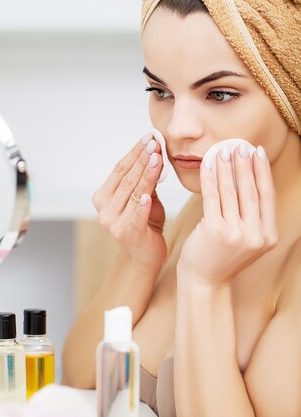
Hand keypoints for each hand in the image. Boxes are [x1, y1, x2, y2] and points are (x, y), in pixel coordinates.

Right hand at [92, 134, 166, 268]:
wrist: (144, 255)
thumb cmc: (145, 223)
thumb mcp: (145, 198)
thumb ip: (145, 181)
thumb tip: (154, 154)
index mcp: (102, 198)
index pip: (119, 170)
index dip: (134, 153)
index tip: (147, 138)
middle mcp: (103, 209)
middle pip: (126, 179)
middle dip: (141, 158)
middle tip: (154, 142)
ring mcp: (113, 222)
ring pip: (133, 193)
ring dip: (146, 174)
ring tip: (157, 157)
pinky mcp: (126, 234)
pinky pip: (137, 216)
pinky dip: (143, 206)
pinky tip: (148, 195)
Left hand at [178, 144, 277, 284]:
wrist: (204, 280)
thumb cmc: (220, 256)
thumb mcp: (246, 238)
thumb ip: (252, 216)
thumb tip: (249, 179)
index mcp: (268, 235)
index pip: (267, 196)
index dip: (262, 172)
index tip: (257, 152)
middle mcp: (256, 235)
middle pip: (250, 191)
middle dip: (245, 165)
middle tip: (240, 145)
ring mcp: (236, 234)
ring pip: (231, 192)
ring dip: (227, 168)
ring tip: (224, 150)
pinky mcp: (215, 231)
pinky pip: (212, 198)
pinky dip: (210, 179)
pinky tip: (207, 165)